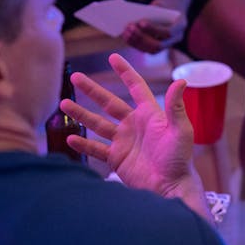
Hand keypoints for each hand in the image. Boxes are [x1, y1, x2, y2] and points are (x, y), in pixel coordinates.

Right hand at [61, 54, 201, 204]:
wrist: (170, 187)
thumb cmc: (179, 157)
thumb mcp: (180, 130)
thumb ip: (176, 106)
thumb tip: (181, 80)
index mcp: (149, 114)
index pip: (135, 87)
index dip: (125, 72)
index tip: (113, 57)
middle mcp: (134, 125)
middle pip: (109, 102)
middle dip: (92, 90)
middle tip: (75, 76)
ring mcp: (124, 141)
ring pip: (98, 124)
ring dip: (81, 114)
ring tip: (64, 103)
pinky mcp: (117, 158)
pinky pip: (96, 148)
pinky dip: (83, 144)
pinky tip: (69, 138)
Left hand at [121, 0, 187, 52]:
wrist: (175, 8)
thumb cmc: (167, 4)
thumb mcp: (161, 3)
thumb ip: (152, 11)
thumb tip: (134, 19)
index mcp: (181, 25)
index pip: (168, 32)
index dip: (154, 29)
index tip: (140, 22)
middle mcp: (177, 38)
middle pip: (159, 44)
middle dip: (142, 37)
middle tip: (129, 28)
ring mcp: (169, 44)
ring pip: (152, 50)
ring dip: (137, 42)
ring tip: (125, 33)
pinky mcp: (160, 46)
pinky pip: (148, 49)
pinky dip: (136, 44)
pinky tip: (126, 37)